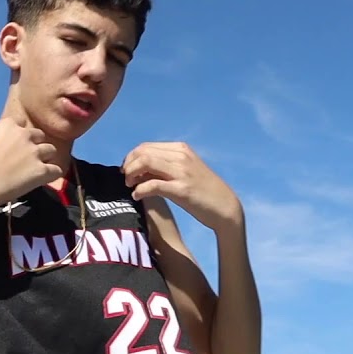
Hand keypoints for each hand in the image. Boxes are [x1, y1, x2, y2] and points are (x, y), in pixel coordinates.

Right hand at [0, 116, 62, 210]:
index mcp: (7, 125)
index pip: (20, 122)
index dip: (18, 133)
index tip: (13, 143)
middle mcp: (24, 135)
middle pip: (39, 135)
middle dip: (34, 144)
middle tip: (25, 158)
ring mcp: (35, 153)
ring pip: (51, 150)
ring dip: (45, 158)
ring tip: (36, 169)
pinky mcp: (42, 171)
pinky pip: (57, 170)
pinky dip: (52, 174)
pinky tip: (44, 180)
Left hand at [122, 142, 243, 230]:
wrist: (225, 206)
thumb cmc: (203, 191)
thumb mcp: (185, 171)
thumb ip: (165, 166)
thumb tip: (139, 169)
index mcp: (181, 149)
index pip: (146, 146)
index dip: (131, 158)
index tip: (127, 171)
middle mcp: (181, 156)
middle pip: (142, 152)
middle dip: (129, 165)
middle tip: (127, 179)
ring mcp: (182, 172)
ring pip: (145, 163)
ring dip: (132, 175)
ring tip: (130, 186)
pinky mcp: (182, 189)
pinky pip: (152, 185)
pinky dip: (140, 190)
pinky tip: (137, 196)